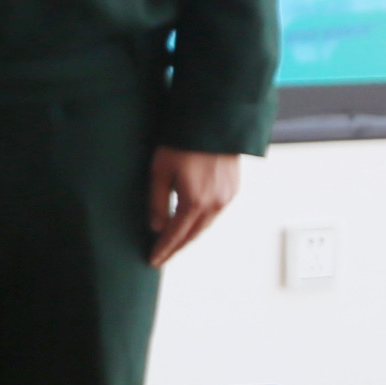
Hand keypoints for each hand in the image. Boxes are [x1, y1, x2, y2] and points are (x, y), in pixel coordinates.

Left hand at [148, 146, 242, 266]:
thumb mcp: (160, 171)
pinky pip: (215, 214)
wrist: (213, 123)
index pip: (176, 234)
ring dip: (189, 236)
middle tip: (161, 257)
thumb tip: (156, 227)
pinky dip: (201, 222)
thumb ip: (157, 202)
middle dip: (176, 247)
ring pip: (206, 225)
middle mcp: (215, 204)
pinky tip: (191, 222)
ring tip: (173, 243)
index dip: (163, 249)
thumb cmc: (180, 144)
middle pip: (193, 235)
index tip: (152, 261)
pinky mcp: (232, 189)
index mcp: (195, 202)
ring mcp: (227, 197)